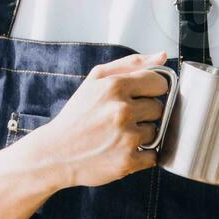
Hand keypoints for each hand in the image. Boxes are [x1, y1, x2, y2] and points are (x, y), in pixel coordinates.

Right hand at [17, 52, 170, 190]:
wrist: (55, 153)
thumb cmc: (77, 115)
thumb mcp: (96, 79)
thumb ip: (131, 64)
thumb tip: (163, 56)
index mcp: (115, 86)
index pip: (159, 83)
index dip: (152, 90)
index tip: (140, 97)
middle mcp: (122, 111)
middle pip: (159, 108)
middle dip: (145, 113)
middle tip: (122, 119)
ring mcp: (126, 138)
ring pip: (156, 131)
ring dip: (142, 135)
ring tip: (119, 136)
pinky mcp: (127, 162)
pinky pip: (153, 155)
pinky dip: (142, 156)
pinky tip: (122, 151)